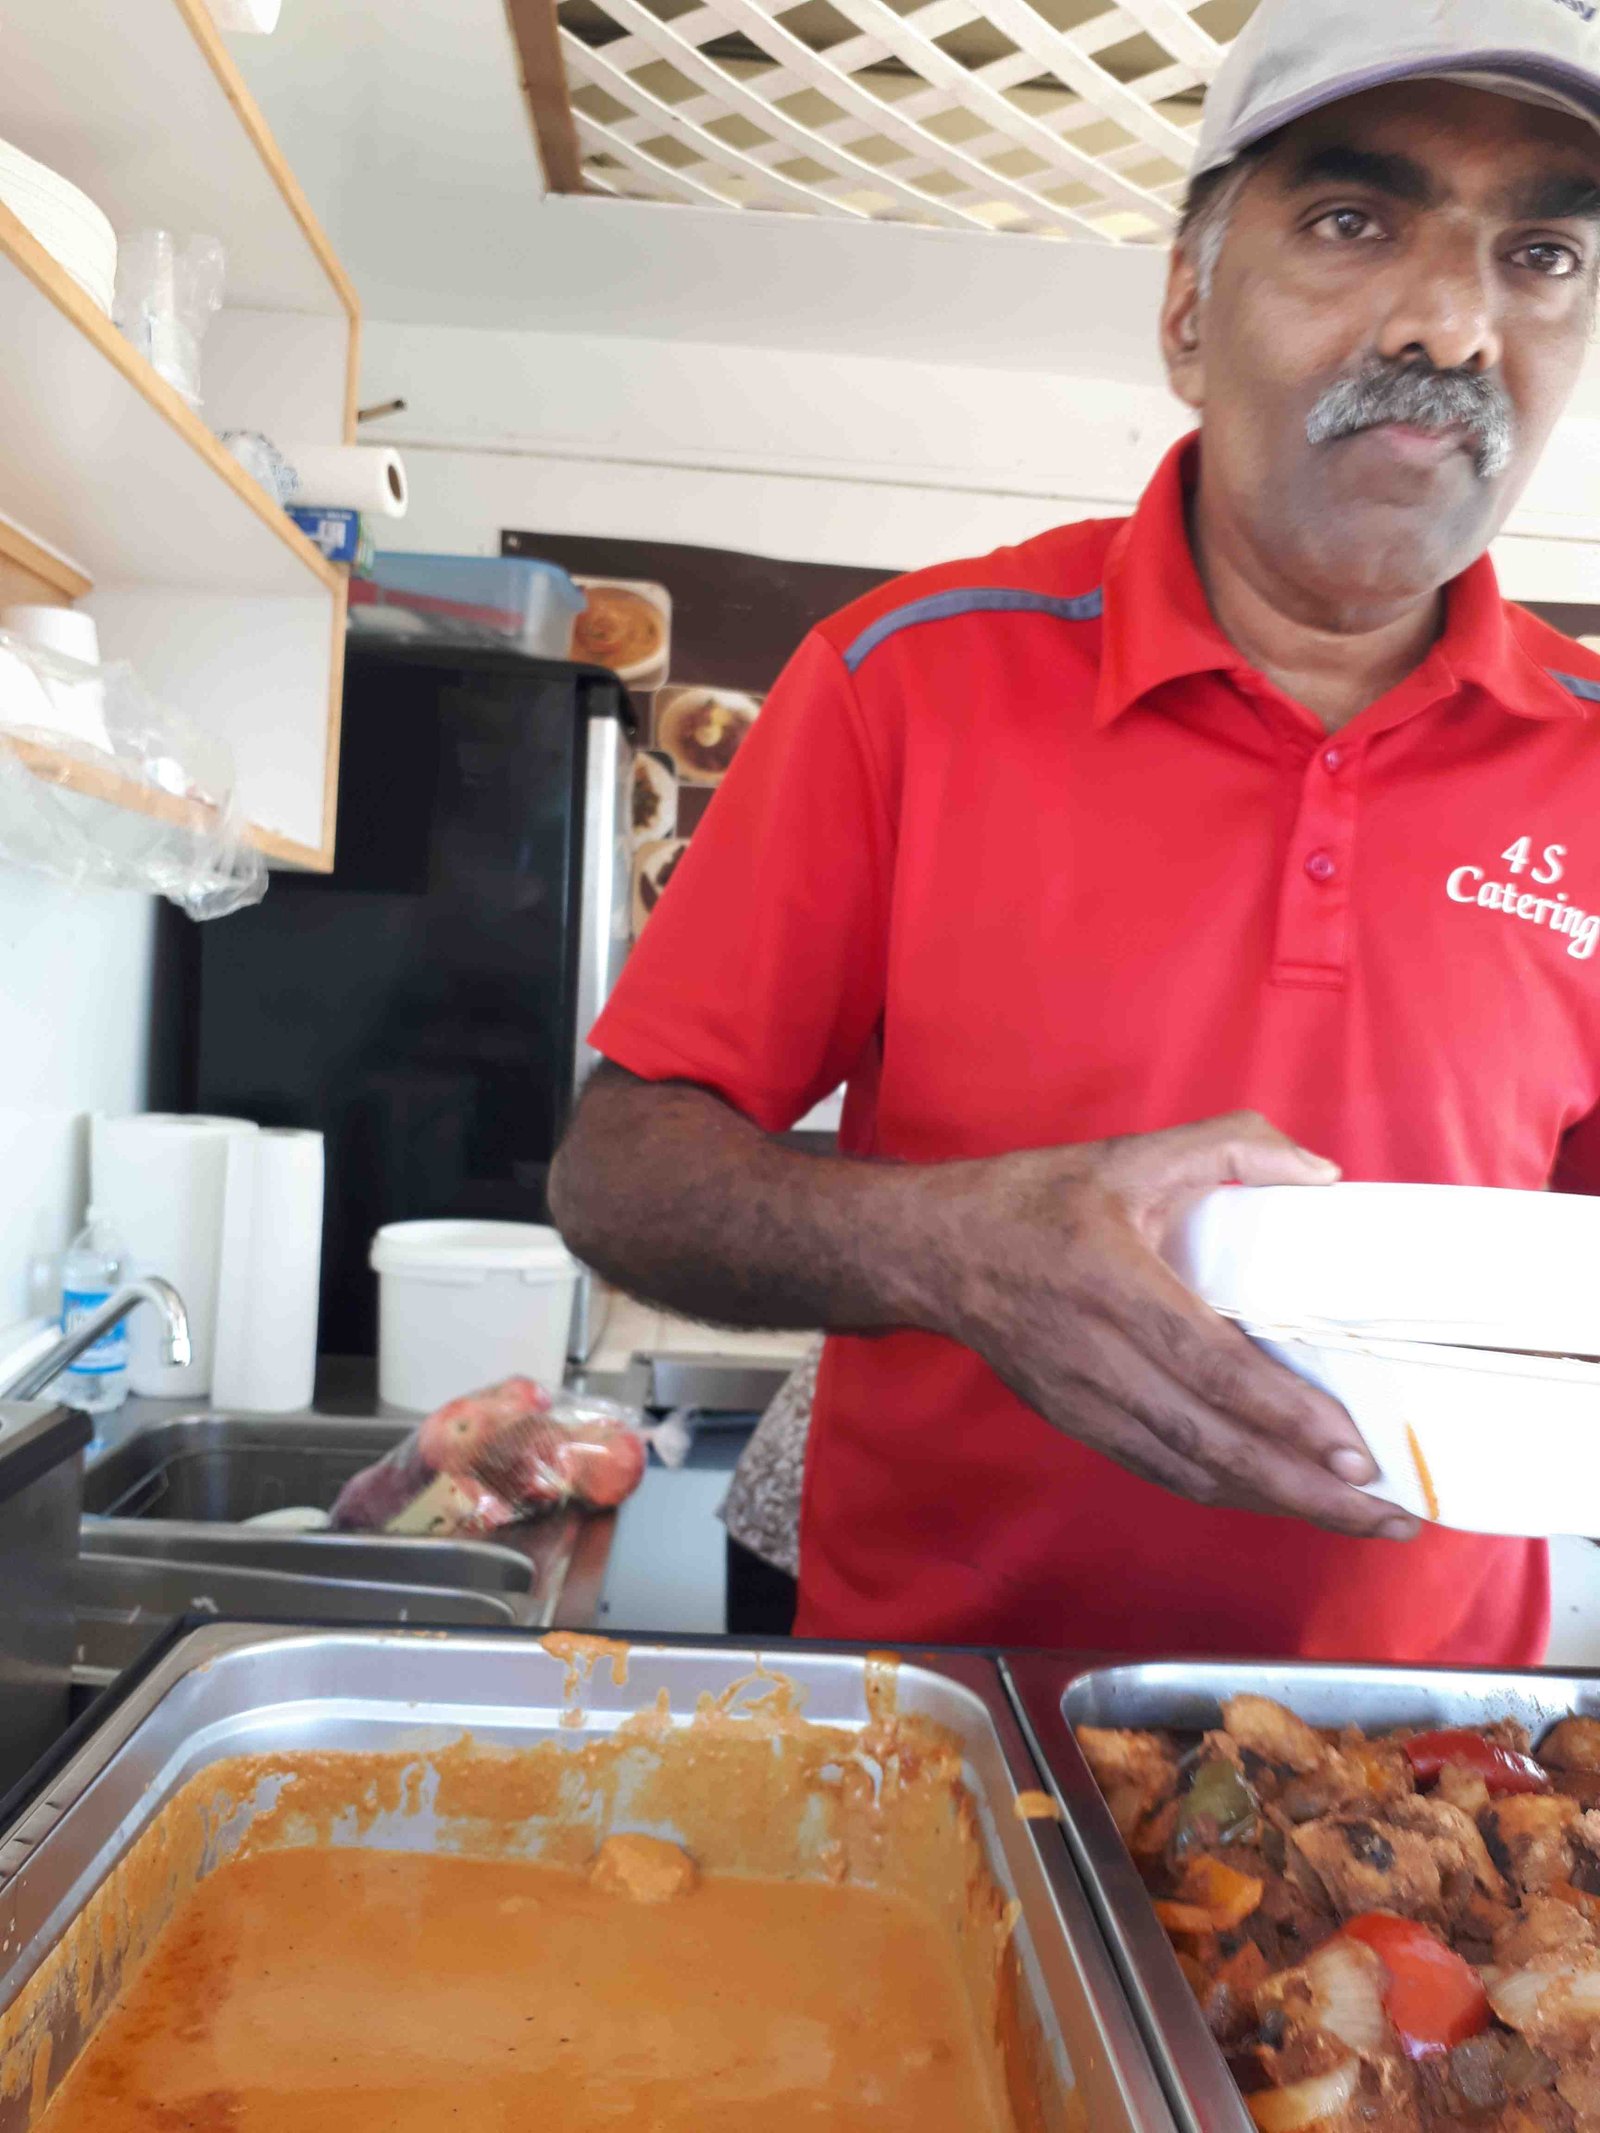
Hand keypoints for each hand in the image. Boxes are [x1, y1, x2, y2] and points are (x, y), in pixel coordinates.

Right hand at [938, 1112, 1417, 1538]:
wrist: (933, 1253)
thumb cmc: (1033, 1200)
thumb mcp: (1128, 1154)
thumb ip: (1228, 1146)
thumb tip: (1319, 1175)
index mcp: (1111, 1284)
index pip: (1210, 1368)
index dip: (1284, 1416)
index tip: (1354, 1450)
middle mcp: (1096, 1356)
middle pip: (1212, 1444)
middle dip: (1305, 1488)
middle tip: (1385, 1512)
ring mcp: (1083, 1401)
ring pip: (1190, 1473)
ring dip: (1276, 1502)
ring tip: (1355, 1517)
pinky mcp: (1076, 1422)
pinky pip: (1161, 1471)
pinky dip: (1226, 1492)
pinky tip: (1278, 1496)